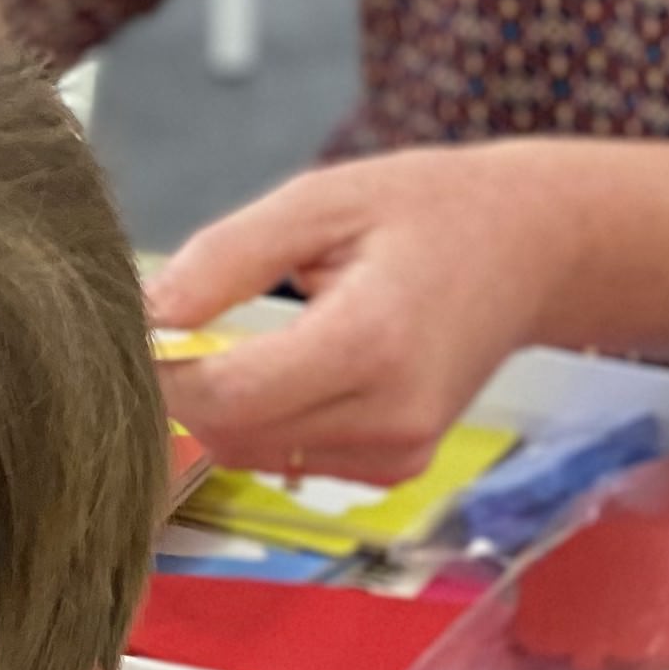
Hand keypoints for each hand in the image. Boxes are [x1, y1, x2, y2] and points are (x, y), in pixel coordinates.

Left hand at [144, 139, 592, 483]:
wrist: (531, 249)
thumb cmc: (428, 211)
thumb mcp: (319, 200)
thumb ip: (225, 258)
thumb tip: (144, 316)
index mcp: (371, 343)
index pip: (225, 396)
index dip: (162, 372)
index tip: (137, 328)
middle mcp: (390, 416)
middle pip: (230, 433)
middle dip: (187, 386)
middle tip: (187, 321)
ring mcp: (398, 453)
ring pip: (251, 452)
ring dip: (227, 403)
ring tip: (260, 332)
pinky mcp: (396, 469)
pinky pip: (289, 459)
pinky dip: (270, 419)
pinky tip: (302, 365)